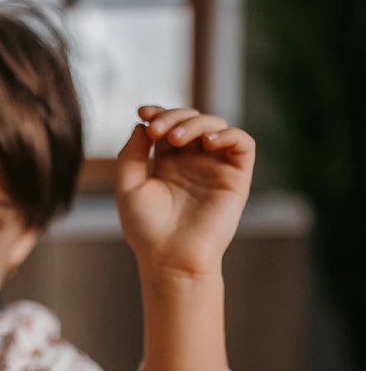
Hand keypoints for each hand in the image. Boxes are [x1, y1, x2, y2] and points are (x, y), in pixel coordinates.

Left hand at [115, 106, 255, 281]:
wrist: (170, 257)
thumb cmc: (146, 229)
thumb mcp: (128, 186)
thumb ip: (131, 154)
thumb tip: (141, 124)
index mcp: (166, 163)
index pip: (167, 126)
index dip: (158, 113)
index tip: (143, 113)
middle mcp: (192, 162)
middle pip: (190, 120)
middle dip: (173, 116)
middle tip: (157, 131)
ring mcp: (214, 168)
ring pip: (215, 125)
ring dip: (196, 122)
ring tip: (176, 139)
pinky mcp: (236, 177)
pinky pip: (243, 143)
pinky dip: (228, 134)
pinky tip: (207, 142)